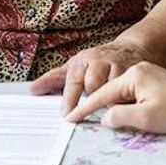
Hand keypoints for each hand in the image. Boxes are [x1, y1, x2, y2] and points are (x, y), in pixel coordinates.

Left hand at [30, 41, 148, 113]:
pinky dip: (123, 98)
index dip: (70, 99)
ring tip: (107, 109)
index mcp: (81, 61)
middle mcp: (98, 61)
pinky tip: (122, 103)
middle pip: (92, 85)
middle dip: (91, 99)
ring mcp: (116, 64)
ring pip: (110, 87)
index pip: (73, 81)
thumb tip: (33, 90)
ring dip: (108, 100)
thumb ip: (54, 79)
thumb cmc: (96, 63)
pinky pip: (127, 88)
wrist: (128, 49)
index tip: (66, 115)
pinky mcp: (132, 70)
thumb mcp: (74, 67)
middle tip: (88, 113)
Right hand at [64, 61, 165, 132]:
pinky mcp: (153, 80)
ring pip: (120, 93)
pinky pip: (130, 92)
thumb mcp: (146, 118)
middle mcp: (137, 69)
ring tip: (99, 120)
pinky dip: (124, 104)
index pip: (102, 94)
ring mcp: (146, 73)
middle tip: (78, 119)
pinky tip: (122, 114)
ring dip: (112, 107)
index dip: (85, 109)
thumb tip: (104, 118)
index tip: (70, 118)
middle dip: (95, 106)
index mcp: (133, 75)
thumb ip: (120, 117)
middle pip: (109, 91)